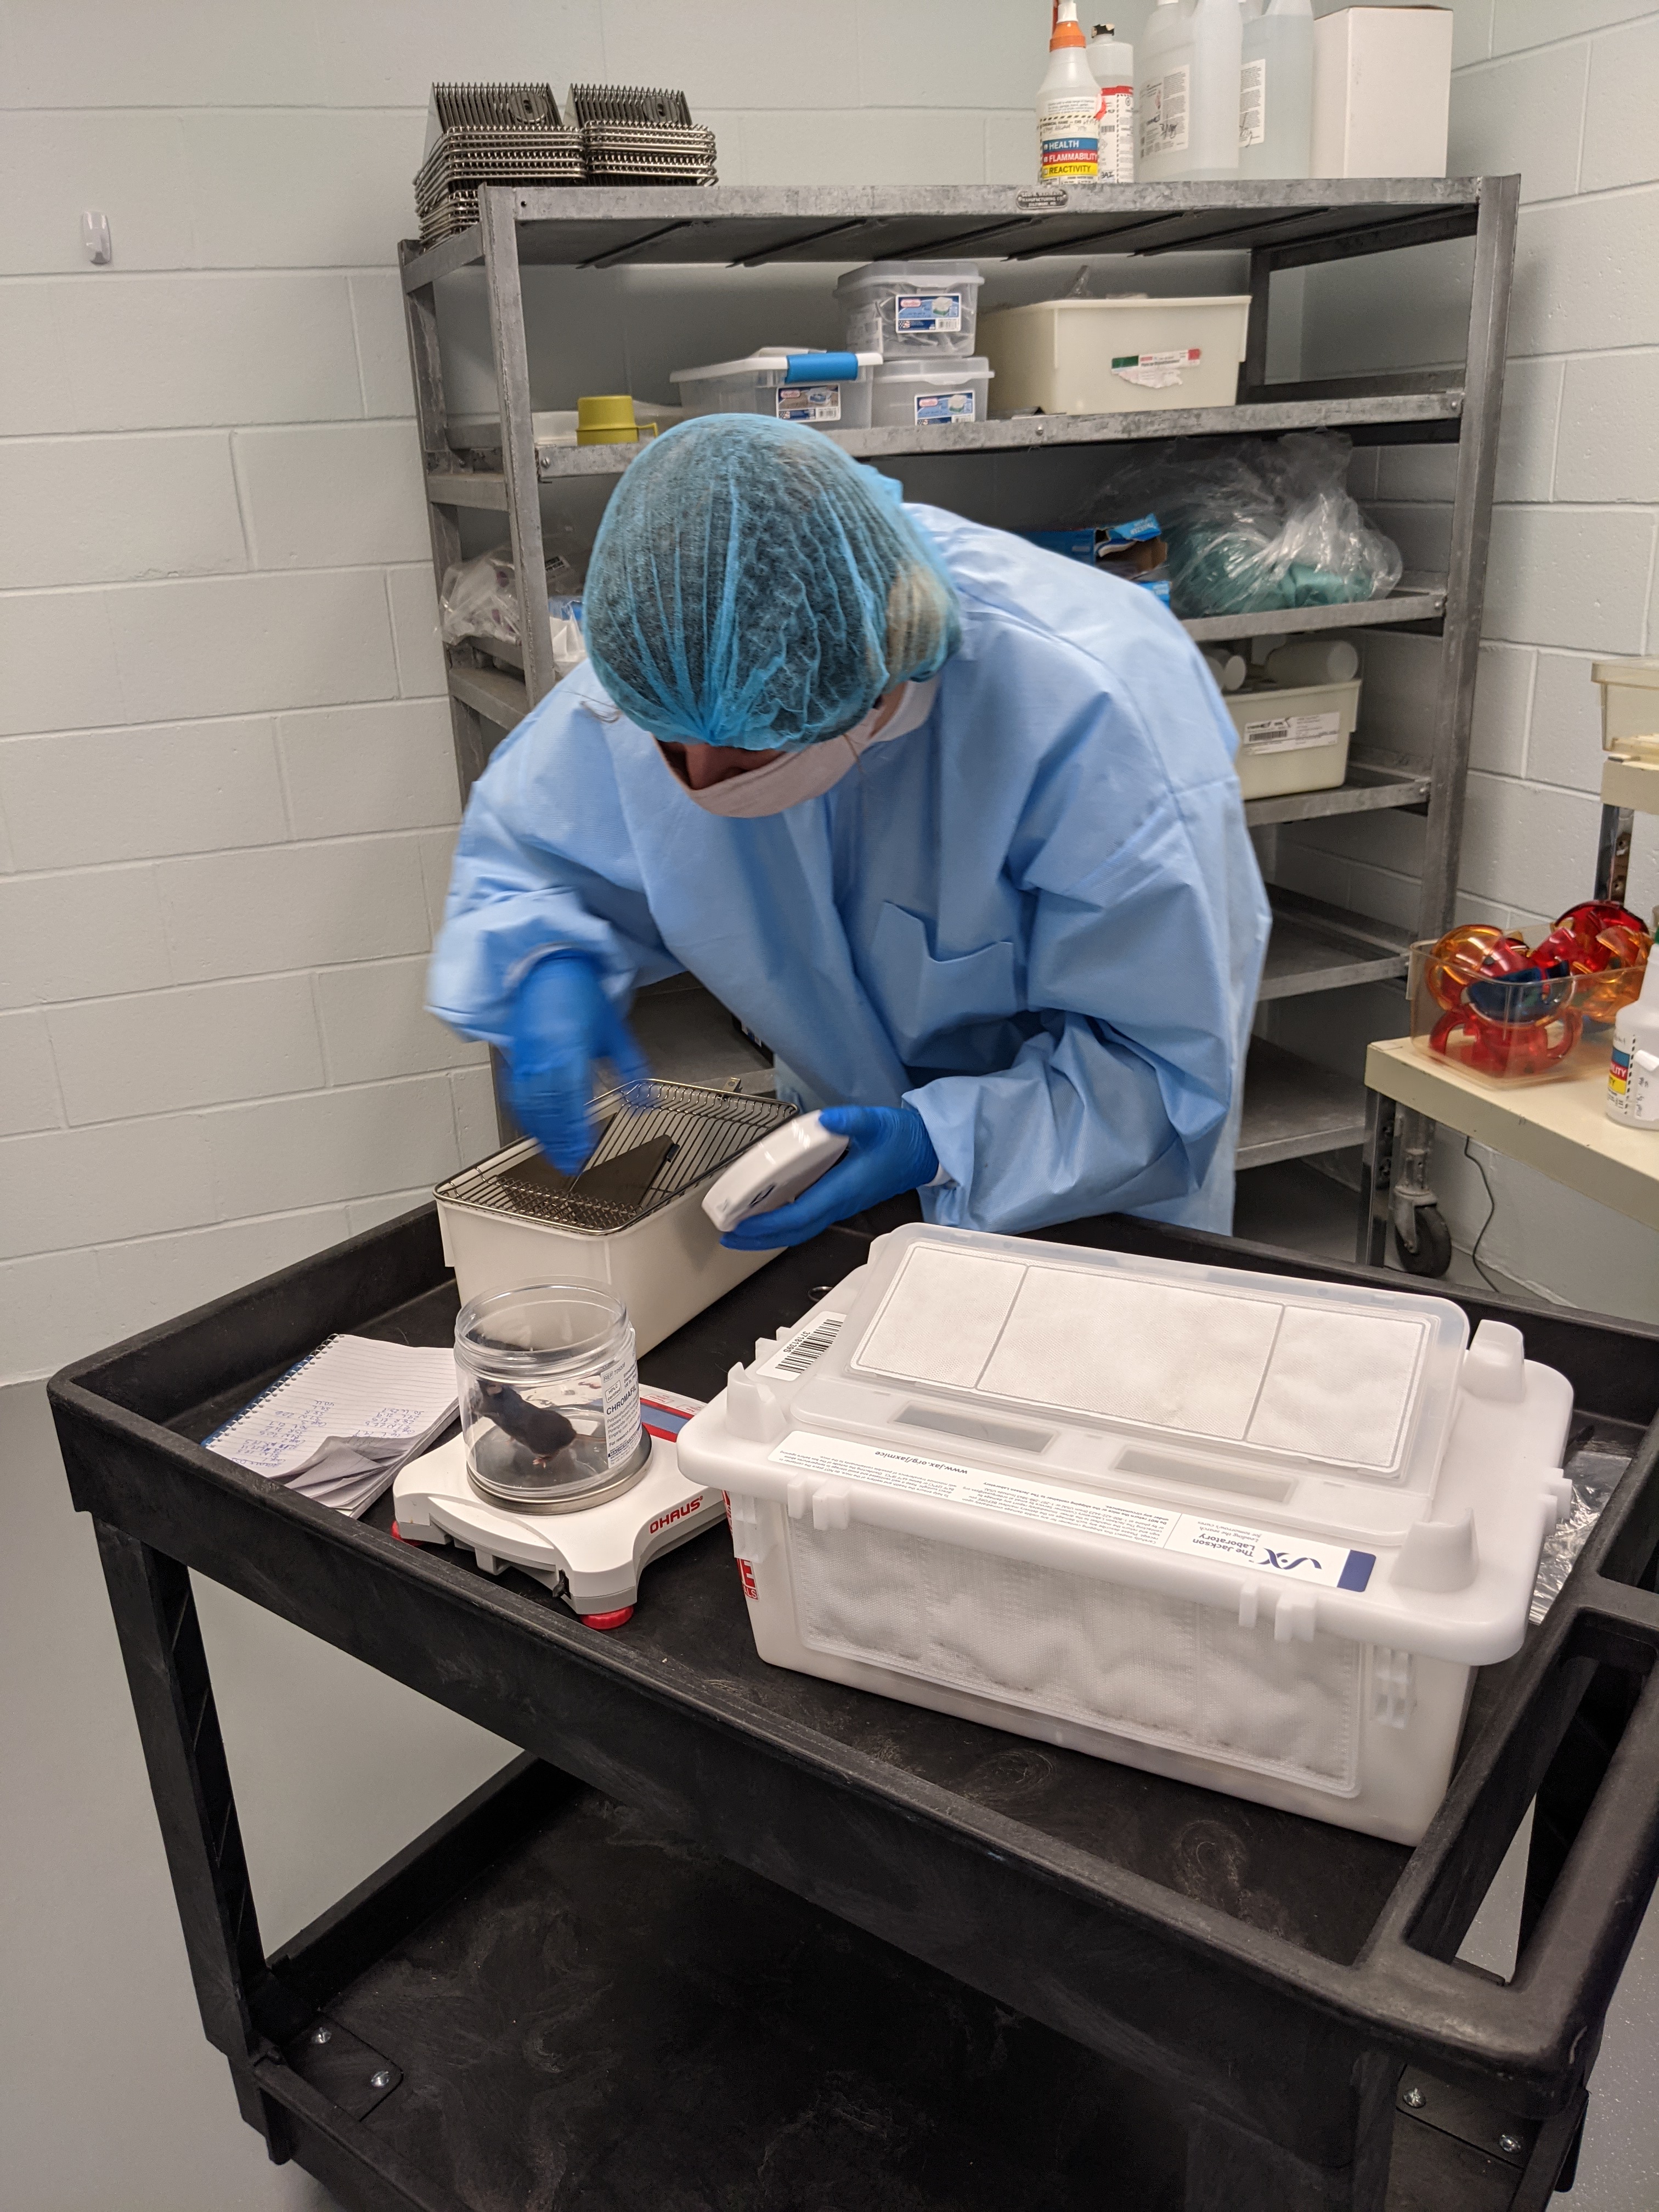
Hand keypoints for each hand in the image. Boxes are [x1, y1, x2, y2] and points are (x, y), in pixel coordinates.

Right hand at [506, 953, 648, 1173]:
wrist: (548, 968)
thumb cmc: (582, 997)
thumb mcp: (616, 1033)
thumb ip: (632, 1072)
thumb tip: (647, 1106)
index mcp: (570, 1047)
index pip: (572, 1096)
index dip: (577, 1127)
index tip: (586, 1149)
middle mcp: (543, 1054)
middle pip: (548, 1106)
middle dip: (559, 1139)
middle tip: (572, 1164)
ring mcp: (525, 1056)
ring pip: (530, 1104)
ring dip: (542, 1133)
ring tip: (556, 1154)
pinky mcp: (514, 1057)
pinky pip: (516, 1094)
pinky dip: (526, 1117)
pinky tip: (536, 1131)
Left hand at [719, 1104, 937, 1249]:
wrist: (927, 1152)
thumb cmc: (902, 1139)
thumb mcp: (877, 1122)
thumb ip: (851, 1120)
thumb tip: (827, 1119)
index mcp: (843, 1189)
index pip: (798, 1216)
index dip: (767, 1224)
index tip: (740, 1225)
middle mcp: (840, 1203)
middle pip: (794, 1233)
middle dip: (760, 1238)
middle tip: (728, 1237)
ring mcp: (842, 1205)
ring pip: (801, 1229)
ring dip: (770, 1234)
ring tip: (742, 1230)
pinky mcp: (843, 1201)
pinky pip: (808, 1220)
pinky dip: (785, 1223)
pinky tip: (771, 1214)